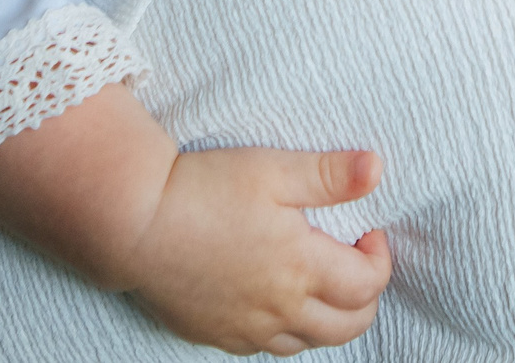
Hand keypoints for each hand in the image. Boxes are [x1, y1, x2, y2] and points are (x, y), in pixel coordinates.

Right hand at [121, 146, 392, 354]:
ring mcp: (247, 328)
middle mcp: (279, 309)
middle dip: (366, 296)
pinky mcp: (218, 334)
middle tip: (354, 259)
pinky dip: (288, 330)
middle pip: (349, 326)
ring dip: (330, 318)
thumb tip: (376, 169)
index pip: (368, 285)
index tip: (368, 230)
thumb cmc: (202, 189)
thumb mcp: (271, 168)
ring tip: (320, 280)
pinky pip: (268, 348)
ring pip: (310, 343)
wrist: (134, 222)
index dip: (380, 258)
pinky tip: (278, 299)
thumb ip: (329, 174)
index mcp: (300, 268)